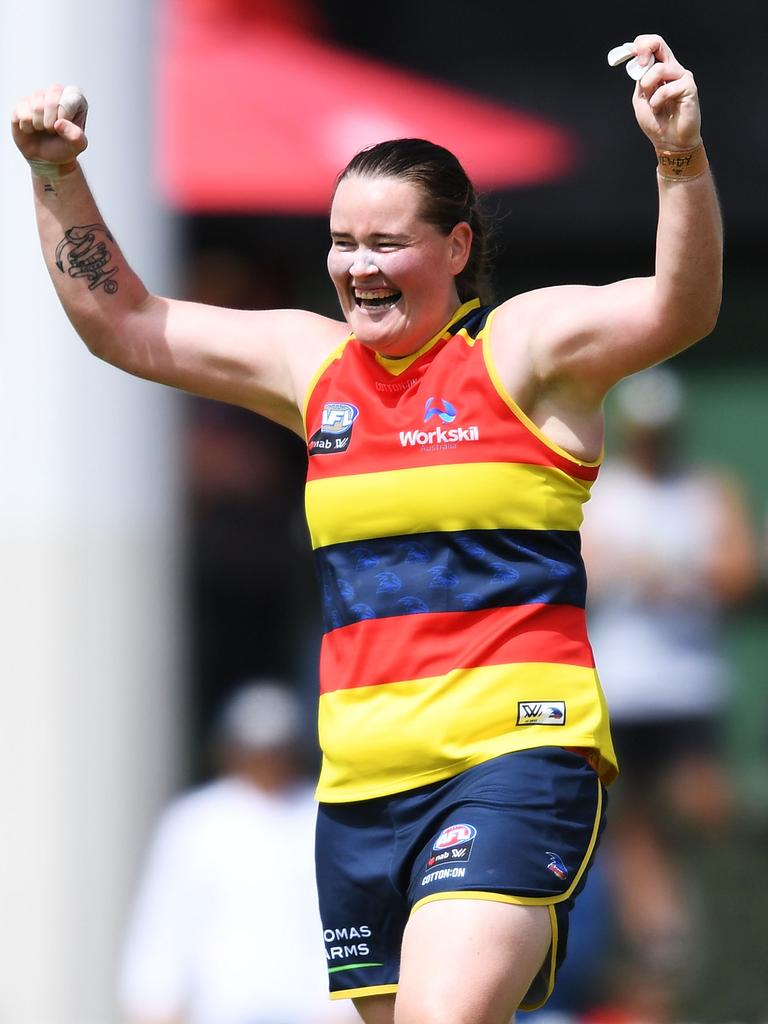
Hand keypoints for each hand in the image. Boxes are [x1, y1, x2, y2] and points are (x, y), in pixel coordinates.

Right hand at [11, 83, 87, 171]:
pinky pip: (22, 114)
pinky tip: (32, 128)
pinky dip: (28, 127)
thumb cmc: (64, 146)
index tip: (65, 126)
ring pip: (36, 107)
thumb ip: (77, 137)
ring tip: (43, 129)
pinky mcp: (22, 103)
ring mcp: (38, 96)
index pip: (70, 99)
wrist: (47, 156)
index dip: (65, 116)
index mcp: (74, 98)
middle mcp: (56, 92)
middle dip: (51, 123)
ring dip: (40, 126)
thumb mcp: (78, 146)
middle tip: (53, 130)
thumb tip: (59, 124)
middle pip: (51, 102)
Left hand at [629, 35, 701, 150]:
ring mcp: (682, 77)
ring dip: (649, 86)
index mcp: (660, 70)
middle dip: (645, 49)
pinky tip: (660, 109)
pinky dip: (658, 100)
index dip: (640, 45)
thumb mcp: (640, 99)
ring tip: (651, 103)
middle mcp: (672, 69)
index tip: (630, 52)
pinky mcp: (689, 87)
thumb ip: (640, 80)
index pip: (653, 46)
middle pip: (659, 43)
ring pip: (660, 68)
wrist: (669, 142)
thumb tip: (638, 63)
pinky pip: (667, 87)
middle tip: (639, 64)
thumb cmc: (657, 122)